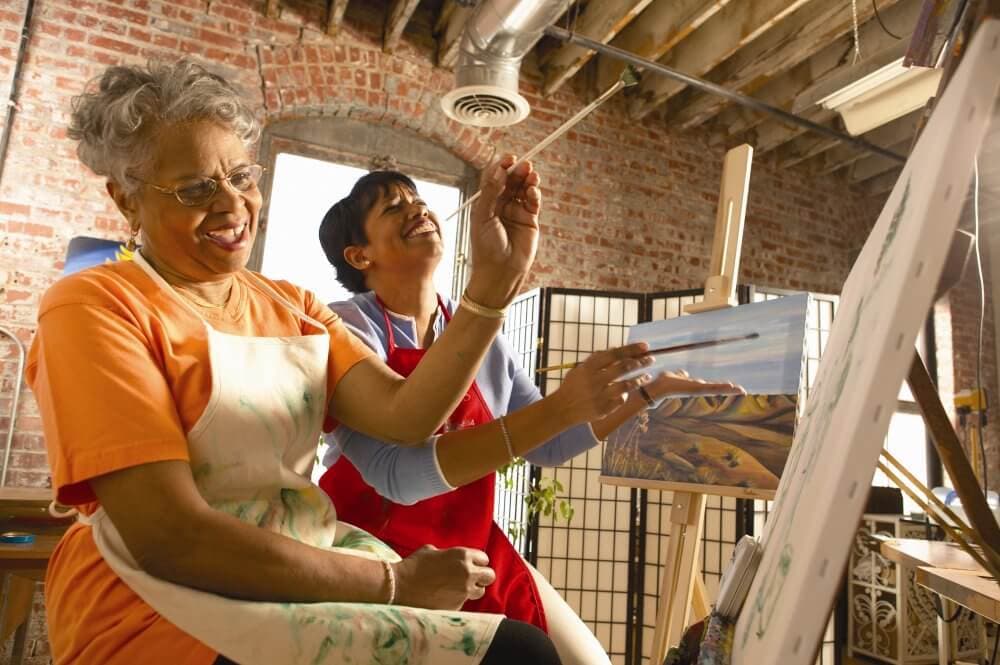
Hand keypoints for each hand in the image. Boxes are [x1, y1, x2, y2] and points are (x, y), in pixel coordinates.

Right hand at [392, 545, 495, 609]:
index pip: (484, 559)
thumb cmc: (413, 566)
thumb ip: (447, 554)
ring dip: (473, 589)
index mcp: (462, 555)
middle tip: (472, 578)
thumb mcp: (431, 551)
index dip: (477, 562)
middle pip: (489, 576)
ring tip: (458, 589)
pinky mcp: (457, 606)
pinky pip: (464, 602)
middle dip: (482, 577)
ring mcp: (463, 591)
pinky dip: (458, 600)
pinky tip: (445, 597)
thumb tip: (450, 558)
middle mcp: (467, 572)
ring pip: (480, 591)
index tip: (471, 565)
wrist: (400, 586)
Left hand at [465, 154, 540, 308]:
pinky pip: (533, 202)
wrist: (500, 272)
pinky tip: (533, 191)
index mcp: (486, 203)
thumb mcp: (482, 217)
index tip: (509, 159)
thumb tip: (498, 171)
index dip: (502, 168)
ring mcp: (516, 212)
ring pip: (523, 189)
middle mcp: (501, 205)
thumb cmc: (486, 247)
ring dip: (527, 180)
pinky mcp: (530, 220)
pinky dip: (534, 194)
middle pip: (511, 181)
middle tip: (524, 164)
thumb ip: (490, 193)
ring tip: (531, 174)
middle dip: (517, 171)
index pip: (494, 179)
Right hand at [552, 342, 655, 425]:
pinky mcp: (603, 409)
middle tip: (651, 359)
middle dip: (640, 362)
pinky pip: (620, 400)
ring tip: (647, 376)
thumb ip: (597, 360)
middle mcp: (594, 381)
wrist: (562, 408)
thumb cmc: (573, 385)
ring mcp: (599, 396)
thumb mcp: (581, 368)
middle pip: (622, 368)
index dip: (631, 349)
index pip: (614, 354)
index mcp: (588, 368)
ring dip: (639, 379)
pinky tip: (628, 392)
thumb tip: (618, 350)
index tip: (645, 346)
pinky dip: (625, 395)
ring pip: (625, 386)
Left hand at [643, 369, 745, 401]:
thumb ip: (679, 375)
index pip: (710, 386)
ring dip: (728, 389)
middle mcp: (698, 388)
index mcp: (694, 385)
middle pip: (716, 388)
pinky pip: (711, 388)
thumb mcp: (674, 376)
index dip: (721, 386)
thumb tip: (683, 373)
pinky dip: (721, 387)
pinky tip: (730, 387)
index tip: (732, 386)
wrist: (658, 387)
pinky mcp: (696, 389)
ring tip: (740, 389)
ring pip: (716, 388)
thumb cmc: (664, 382)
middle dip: (729, 389)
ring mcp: (698, 389)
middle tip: (742, 390)